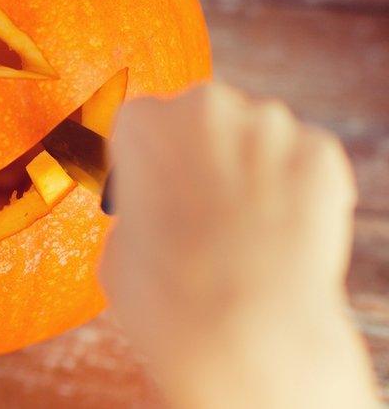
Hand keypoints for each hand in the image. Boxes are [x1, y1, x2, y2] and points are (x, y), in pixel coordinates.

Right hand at [101, 83, 378, 408]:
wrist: (245, 332)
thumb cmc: (166, 297)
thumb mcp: (117, 248)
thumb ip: (137, 211)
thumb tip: (158, 214)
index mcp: (144, 124)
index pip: (140, 124)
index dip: (147, 161)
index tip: (154, 191)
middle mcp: (206, 108)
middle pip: (201, 119)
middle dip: (201, 155)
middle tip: (200, 212)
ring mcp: (270, 126)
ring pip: (256, 137)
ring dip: (250, 169)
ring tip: (245, 231)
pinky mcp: (321, 154)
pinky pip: (303, 162)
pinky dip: (296, 190)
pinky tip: (281, 234)